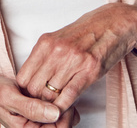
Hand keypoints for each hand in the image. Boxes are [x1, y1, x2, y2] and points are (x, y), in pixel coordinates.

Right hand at [0, 51, 67, 126]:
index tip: (64, 99)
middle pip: (62, 126)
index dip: (65, 117)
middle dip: (66, 111)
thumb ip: (31, 108)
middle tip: (62, 92)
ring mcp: (37, 122)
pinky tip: (53, 90)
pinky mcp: (39, 112)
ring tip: (57, 91)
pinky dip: (58, 100)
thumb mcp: (9, 97)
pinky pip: (56, 111)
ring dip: (63, 105)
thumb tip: (55, 114)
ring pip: (61, 119)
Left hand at [16, 4, 136, 113]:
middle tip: (39, 110)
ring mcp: (73, 60)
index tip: (28, 100)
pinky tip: (62, 111)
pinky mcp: (90, 70)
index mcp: (45, 43)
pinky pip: (70, 94)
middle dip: (36, 102)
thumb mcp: (58, 39)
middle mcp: (56, 51)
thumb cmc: (85, 32)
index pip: (24, 76)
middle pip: (35, 88)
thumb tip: (30, 77)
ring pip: (51, 93)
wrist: (113, 23)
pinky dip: (63, 106)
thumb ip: (44, 56)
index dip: (24, 93)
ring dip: (50, 106)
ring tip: (50, 113)